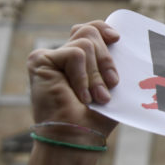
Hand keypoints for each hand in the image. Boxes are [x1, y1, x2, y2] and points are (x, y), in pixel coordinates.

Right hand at [27, 21, 119, 135]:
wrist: (78, 136)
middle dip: (106, 60)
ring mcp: (51, 57)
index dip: (104, 29)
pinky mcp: (40, 60)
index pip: (91, 30)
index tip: (117, 39)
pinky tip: (81, 95)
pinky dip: (83, 76)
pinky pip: (75, 54)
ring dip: (96, 74)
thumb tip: (124, 44)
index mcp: (81, 60)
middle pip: (90, 33)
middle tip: (112, 85)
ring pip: (85, 44)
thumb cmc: (97, 118)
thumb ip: (113, 63)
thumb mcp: (112, 86)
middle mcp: (64, 55)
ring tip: (97, 97)